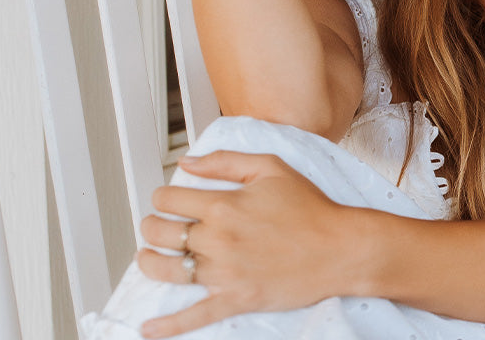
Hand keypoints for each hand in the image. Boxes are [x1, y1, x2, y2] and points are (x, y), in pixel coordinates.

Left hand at [137, 151, 354, 336]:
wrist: (338, 246)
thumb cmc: (309, 205)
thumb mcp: (271, 167)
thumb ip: (225, 161)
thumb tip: (187, 163)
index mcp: (224, 205)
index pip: (171, 200)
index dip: (161, 197)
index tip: (165, 198)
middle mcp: (218, 239)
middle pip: (162, 234)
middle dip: (151, 226)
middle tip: (154, 224)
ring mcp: (224, 273)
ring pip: (168, 271)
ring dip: (149, 263)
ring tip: (146, 257)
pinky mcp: (235, 299)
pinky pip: (193, 316)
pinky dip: (167, 325)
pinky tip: (148, 327)